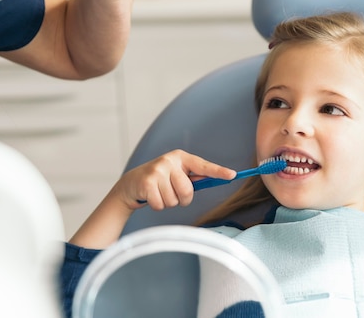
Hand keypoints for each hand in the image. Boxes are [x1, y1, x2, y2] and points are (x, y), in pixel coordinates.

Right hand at [113, 150, 235, 210]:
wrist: (131, 184)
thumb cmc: (159, 181)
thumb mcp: (175, 175)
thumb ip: (192, 178)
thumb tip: (213, 180)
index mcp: (180, 157)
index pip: (203, 165)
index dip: (218, 171)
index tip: (233, 175)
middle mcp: (170, 160)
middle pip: (188, 190)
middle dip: (182, 199)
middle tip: (171, 193)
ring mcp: (157, 170)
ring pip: (174, 200)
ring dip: (168, 202)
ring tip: (159, 193)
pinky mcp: (147, 182)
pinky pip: (162, 205)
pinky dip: (158, 206)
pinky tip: (151, 197)